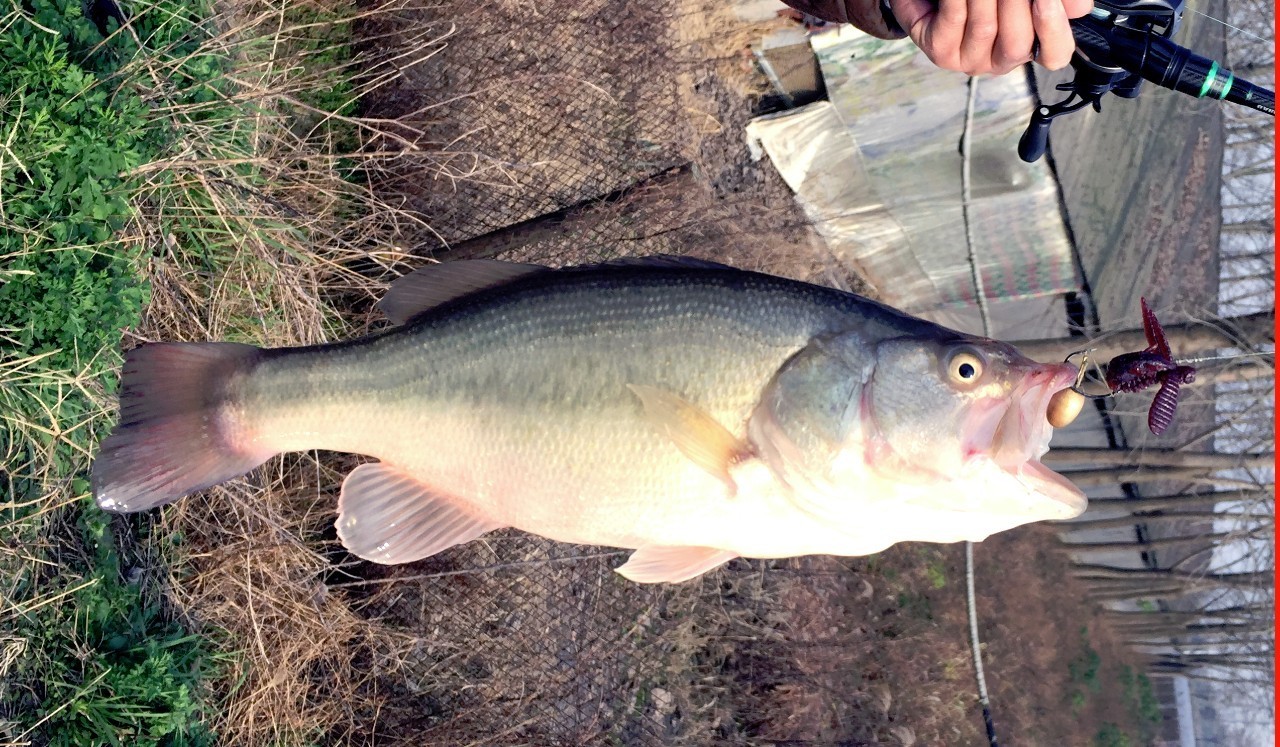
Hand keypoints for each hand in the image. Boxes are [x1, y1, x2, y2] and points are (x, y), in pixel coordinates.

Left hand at [889, 0, 1093, 74]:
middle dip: (1017, 5)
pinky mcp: (940, 52)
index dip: (1054, 29)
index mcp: (1030, 46)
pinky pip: (954, 20)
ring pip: (985, 29)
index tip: (1046, 1)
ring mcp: (969, 60)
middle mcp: (1000, 60)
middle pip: (1018, 44)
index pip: (1054, 54)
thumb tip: (1080, 7)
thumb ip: (1055, 1)